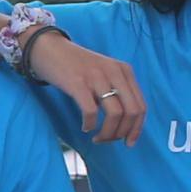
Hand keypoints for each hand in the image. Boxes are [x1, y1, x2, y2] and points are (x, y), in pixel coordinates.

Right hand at [30, 33, 147, 146]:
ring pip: (115, 114)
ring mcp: (96, 77)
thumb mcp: (105, 72)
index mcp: (124, 70)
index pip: (141, 106)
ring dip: (107, 133)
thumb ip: (117, 90)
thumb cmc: (77, 66)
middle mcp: (115, 72)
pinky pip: (91, 111)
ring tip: (97, 138)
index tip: (128, 143)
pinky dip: (90, 124)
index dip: (136, 129)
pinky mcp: (78, 83)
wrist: (49, 49)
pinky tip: (85, 127)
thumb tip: (125, 124)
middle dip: (122, 133)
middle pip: (131, 112)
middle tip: (108, 140)